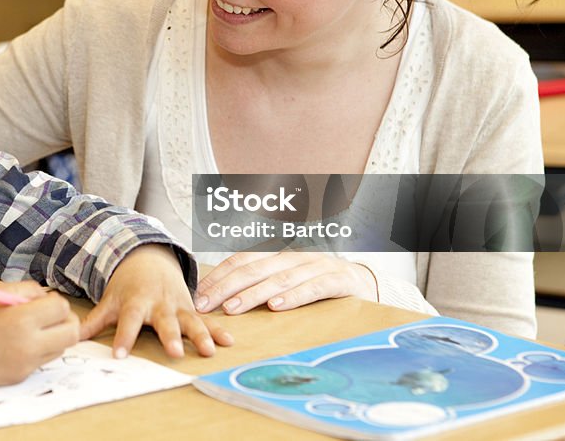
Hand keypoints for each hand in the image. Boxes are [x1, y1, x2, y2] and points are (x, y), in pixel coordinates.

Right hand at [0, 280, 79, 385]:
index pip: (62, 308)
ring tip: (26, 329)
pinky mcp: (18, 378)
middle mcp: (26, 346)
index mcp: (20, 320)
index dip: (53, 301)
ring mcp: (23, 366)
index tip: (40, 300)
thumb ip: (28, 290)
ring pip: (59, 348)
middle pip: (72, 333)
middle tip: (49, 315)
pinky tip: (14, 344)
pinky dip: (36, 350)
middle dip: (64, 320)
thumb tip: (51, 296)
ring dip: (52, 336)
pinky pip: (41, 360)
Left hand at [79, 244, 232, 358]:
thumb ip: (94, 321)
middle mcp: (159, 304)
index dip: (123, 338)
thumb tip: (70, 336)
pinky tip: (229, 342)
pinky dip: (218, 330)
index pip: (128, 322)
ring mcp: (178, 306)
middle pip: (164, 322)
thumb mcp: (110, 300)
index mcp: (136, 302)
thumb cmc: (127, 286)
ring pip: (191, 321)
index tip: (119, 355)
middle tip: (174, 352)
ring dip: (200, 335)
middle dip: (170, 337)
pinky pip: (206, 320)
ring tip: (209, 351)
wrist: (150, 258)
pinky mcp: (191, 308)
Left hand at [194, 251, 376, 314]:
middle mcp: (294, 257)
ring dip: (253, 294)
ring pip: (279, 279)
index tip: (198, 295)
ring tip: (232, 308)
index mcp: (278, 255)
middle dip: (226, 287)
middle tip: (205, 305)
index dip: (219, 277)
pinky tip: (276, 307)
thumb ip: (261, 283)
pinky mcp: (337, 281)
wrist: (366, 281)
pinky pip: (312, 288)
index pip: (241, 261)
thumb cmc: (317, 283)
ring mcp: (316, 267)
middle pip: (254, 269)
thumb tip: (221, 299)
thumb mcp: (287, 279)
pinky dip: (293, 296)